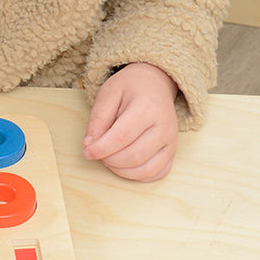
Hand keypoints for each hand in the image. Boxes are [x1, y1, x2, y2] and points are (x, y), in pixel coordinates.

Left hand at [83, 62, 179, 180]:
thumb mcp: (108, 93)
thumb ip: (98, 118)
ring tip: (110, 159)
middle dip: (110, 160)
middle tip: (99, 153)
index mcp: (147, 107)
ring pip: (147, 169)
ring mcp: (171, 140)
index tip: (87, 152)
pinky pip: (158, 173)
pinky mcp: (172, 151)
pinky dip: (139, 176)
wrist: (155, 83)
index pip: (121, 137)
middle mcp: (164, 126)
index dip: (101, 149)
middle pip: (134, 156)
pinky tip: (126, 166)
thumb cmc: (130, 88)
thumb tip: (90, 145)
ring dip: (122, 171)